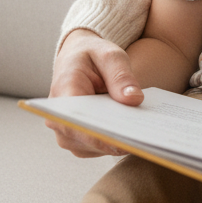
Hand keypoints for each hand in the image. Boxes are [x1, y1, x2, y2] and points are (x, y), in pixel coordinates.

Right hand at [46, 29, 142, 156]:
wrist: (78, 58)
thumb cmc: (93, 55)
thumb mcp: (110, 55)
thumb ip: (121, 76)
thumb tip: (134, 99)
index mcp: (63, 92)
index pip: (75, 121)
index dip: (97, 135)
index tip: (123, 141)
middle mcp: (58, 119)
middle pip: (85, 139)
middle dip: (114, 140)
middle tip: (143, 139)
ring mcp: (67, 132)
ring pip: (92, 147)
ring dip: (116, 143)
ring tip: (143, 137)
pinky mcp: (78, 138)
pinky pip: (97, 147)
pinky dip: (115, 142)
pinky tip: (135, 134)